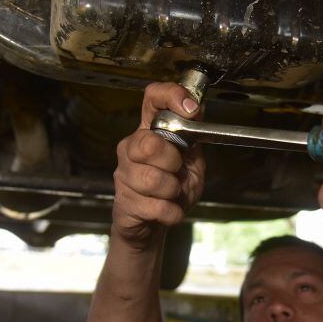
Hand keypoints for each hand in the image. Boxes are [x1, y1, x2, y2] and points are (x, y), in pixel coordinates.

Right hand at [112, 83, 205, 245]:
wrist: (155, 225)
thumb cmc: (173, 188)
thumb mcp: (191, 160)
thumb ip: (193, 137)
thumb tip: (198, 106)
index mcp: (149, 131)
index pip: (153, 98)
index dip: (171, 96)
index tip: (190, 110)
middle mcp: (131, 148)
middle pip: (148, 144)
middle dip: (172, 161)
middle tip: (177, 170)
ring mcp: (124, 175)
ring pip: (151, 179)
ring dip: (172, 191)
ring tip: (172, 193)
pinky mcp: (124, 202)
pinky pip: (155, 206)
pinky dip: (171, 212)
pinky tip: (169, 210)